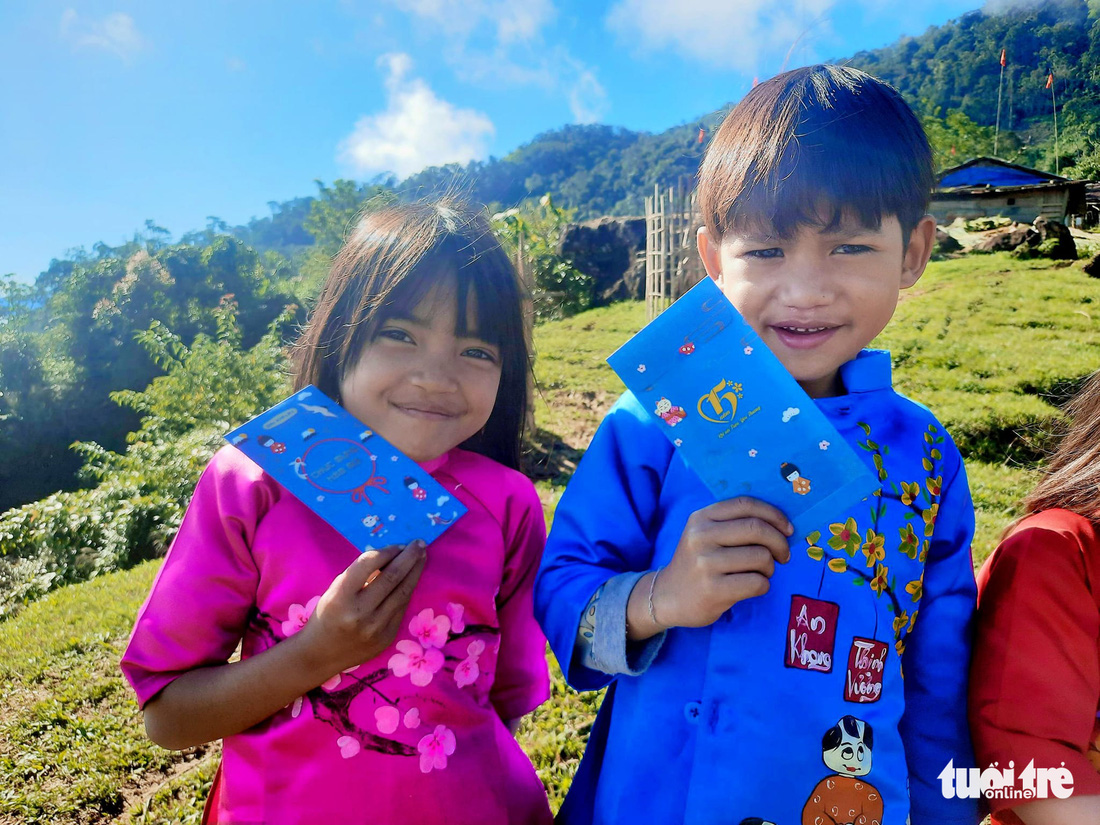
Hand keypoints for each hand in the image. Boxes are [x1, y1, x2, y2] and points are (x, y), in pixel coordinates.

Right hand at [298, 540, 427, 679]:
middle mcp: (360, 613)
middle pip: (392, 577)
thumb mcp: (335, 591)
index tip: (398, 544)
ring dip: (415, 572)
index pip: (368, 564)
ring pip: (403, 593)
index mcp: (341, 596)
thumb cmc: (326, 616)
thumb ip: (359, 575)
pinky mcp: (387, 637)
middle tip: (420, 543)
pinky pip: (401, 608)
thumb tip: (390, 557)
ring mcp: (376, 628)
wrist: (320, 655)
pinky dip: (407, 591)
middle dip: (409, 557)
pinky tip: (411, 580)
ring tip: (422, 558)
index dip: (387, 551)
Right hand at [652, 497, 791, 627]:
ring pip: (761, 557)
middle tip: (784, 555)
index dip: (774, 514)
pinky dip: (763, 585)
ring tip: (761, 573)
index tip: (788, 529)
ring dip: (770, 567)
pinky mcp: (713, 590)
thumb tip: (781, 523)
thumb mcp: (704, 534)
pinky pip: (757, 583)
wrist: (667, 596)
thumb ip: (733, 523)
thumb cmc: (697, 563)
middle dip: (779, 542)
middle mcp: (701, 536)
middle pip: (757, 529)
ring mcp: (706, 563)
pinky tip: (752, 587)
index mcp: (701, 517)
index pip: (745, 504)